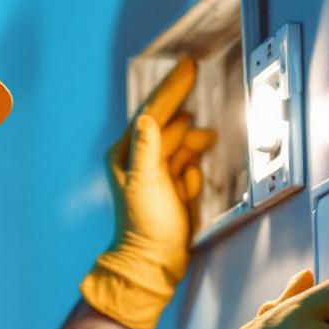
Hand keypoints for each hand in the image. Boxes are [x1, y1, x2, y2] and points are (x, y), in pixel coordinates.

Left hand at [80, 56, 217, 328]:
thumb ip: (148, 148)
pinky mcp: (173, 186)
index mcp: (127, 154)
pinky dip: (193, 176)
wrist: (154, 262)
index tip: (189, 65)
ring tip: (198, 161)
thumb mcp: (145, 183)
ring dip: (193, 152)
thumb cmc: (144, 226)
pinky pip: (190, 167)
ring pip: (184, 145)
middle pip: (171, 125)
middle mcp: (141, 159)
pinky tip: (188, 194)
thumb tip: (147, 118)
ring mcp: (158, 173)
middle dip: (187, 124)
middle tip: (202, 116)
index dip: (173, 88)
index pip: (153, 111)